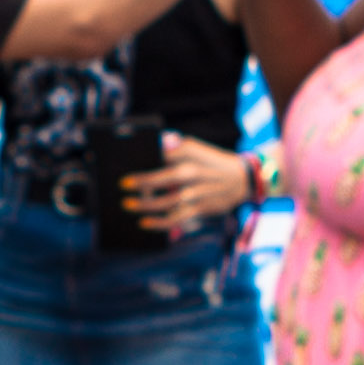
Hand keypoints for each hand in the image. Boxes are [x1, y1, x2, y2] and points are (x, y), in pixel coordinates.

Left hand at [134, 128, 255, 237]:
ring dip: (144, 205)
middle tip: (122, 187)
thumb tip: (159, 140)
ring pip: (166, 201)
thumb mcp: (196, 148)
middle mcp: (192, 172)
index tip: (123, 167)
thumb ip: (175, 145)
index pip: (159, 155)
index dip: (141, 162)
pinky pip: (176, 217)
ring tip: (126, 205)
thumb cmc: (211, 162)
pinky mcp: (200, 208)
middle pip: (161, 178)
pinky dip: (159, 223)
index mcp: (188, 153)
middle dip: (140, 183)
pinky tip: (143, 223)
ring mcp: (196, 192)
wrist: (242, 179)